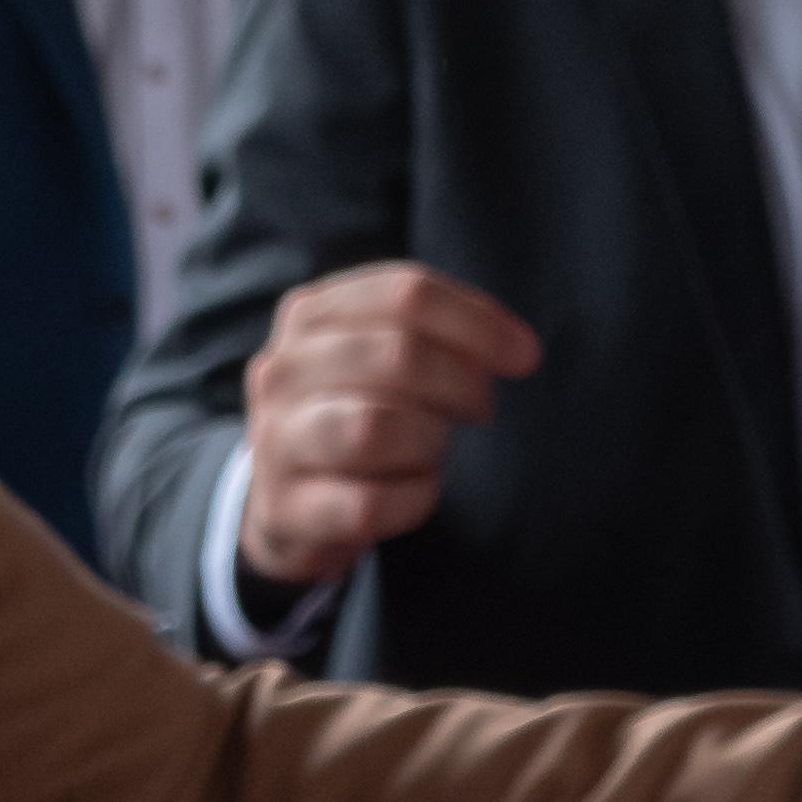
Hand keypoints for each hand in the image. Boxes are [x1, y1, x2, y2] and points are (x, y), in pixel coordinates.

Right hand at [236, 262, 539, 592]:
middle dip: (461, 384)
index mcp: (310, 314)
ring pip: (376, 428)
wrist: (283, 505)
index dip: (478, 322)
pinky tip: (414, 491)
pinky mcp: (286, 508)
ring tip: (432, 449)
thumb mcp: (376, 357)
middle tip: (479, 409)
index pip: (406, 294)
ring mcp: (277, 439)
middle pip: (398, 354)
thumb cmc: (353, 416)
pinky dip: (414, 499)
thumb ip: (435, 336)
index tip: (524, 357)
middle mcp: (282, 369)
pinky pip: (371, 503)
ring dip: (429, 441)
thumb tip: (521, 351)